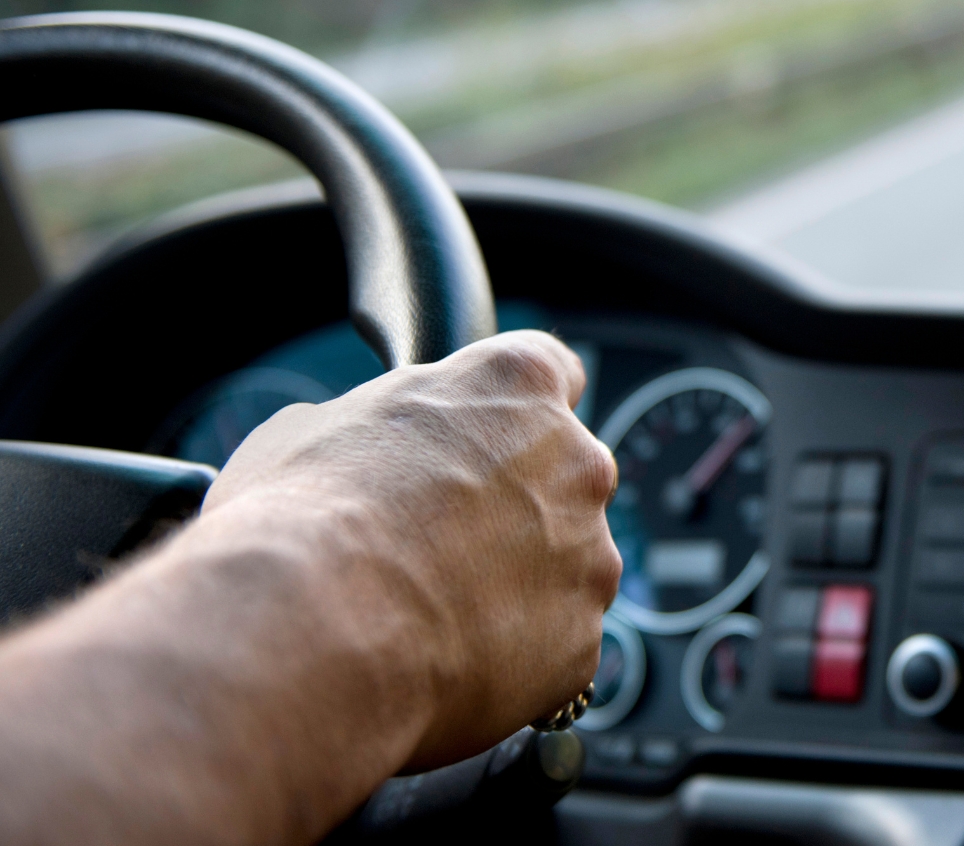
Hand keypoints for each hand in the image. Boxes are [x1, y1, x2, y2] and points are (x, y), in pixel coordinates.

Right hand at [202, 329, 620, 768]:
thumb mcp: (310, 430)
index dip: (514, 411)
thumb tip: (360, 449)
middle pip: (563, 479)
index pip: (553, 372)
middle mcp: (576, 463)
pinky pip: (554, 644)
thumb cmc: (303, 519)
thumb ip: (375, 427)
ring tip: (430, 613)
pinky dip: (513, 656)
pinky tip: (447, 662)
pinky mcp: (582, 642)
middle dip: (515, 507)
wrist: (314, 632)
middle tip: (439, 543)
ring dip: (518, 585)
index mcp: (517, 387)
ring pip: (565, 568)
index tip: (491, 437)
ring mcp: (589, 557)